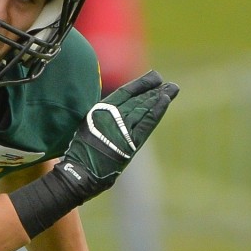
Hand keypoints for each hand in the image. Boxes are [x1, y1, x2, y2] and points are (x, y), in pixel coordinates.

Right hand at [59, 70, 178, 198]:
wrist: (79, 173)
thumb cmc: (79, 153)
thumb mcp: (86, 128)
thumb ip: (102, 119)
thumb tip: (117, 112)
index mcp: (98, 111)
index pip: (124, 92)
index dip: (140, 84)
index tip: (153, 77)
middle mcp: (111, 116)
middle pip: (138, 99)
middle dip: (154, 90)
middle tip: (167, 83)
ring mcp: (122, 128)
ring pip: (144, 108)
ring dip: (159, 97)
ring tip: (172, 89)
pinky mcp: (131, 141)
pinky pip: (147, 122)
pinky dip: (157, 111)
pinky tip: (166, 100)